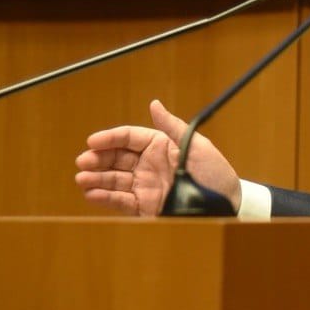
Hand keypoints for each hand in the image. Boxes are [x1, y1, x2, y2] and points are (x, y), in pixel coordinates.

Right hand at [74, 99, 240, 215]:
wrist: (227, 205)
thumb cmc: (215, 173)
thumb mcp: (197, 146)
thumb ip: (172, 127)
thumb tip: (154, 104)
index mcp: (160, 146)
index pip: (129, 138)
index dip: (110, 138)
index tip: (93, 141)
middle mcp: (149, 164)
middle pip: (116, 158)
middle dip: (98, 159)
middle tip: (83, 161)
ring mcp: (145, 185)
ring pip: (114, 180)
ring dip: (96, 179)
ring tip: (82, 179)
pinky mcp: (145, 206)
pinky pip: (121, 201)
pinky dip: (105, 198)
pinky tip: (92, 194)